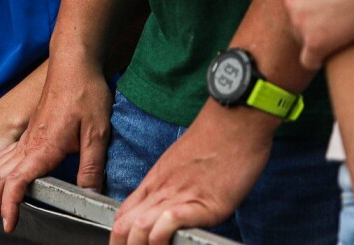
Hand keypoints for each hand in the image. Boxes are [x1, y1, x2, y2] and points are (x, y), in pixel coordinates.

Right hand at [0, 59, 110, 239]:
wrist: (74, 63)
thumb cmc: (85, 94)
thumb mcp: (97, 133)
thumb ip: (92, 168)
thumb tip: (90, 197)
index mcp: (42, 147)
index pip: (15, 183)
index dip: (8, 207)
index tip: (7, 226)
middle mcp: (28, 145)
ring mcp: (26, 139)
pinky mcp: (29, 134)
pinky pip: (3, 160)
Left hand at [109, 104, 273, 244]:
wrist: (234, 122)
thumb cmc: (214, 140)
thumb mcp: (179, 164)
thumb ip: (169, 188)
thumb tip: (165, 211)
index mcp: (154, 182)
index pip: (122, 215)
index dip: (119, 237)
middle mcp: (161, 190)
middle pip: (124, 227)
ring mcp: (179, 196)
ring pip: (140, 228)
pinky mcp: (202, 201)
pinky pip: (171, 221)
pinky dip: (164, 237)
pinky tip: (170, 242)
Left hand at [287, 0, 353, 68]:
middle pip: (296, 10)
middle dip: (312, 13)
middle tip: (337, 16)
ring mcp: (301, 21)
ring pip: (300, 33)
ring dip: (314, 34)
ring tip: (336, 36)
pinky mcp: (315, 42)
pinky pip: (308, 58)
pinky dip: (316, 58)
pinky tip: (327, 57)